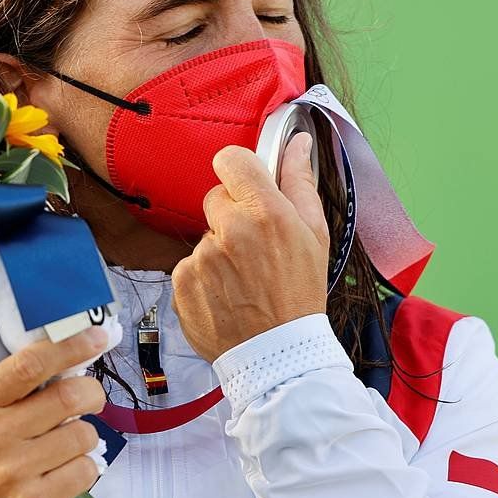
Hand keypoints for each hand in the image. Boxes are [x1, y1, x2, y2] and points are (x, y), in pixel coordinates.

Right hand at [0, 326, 110, 497]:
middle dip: (91, 393)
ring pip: (83, 433)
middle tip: (91, 398)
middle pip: (68, 395)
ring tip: (64, 447)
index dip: (70, 346)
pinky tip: (62, 474)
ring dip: (84, 437)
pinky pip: (86, 469)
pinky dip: (84, 469)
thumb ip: (14, 392)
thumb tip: (71, 359)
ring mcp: (12, 472)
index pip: (28, 364)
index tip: (96, 336)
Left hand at [171, 131, 329, 362]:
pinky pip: (189, 266)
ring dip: (219, 251)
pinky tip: (226, 295)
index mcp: (267, 213)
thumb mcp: (315, 234)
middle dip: (232, 216)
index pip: (231, 159)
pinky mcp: (182, 283)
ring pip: (205, 236)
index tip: (246, 186)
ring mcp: (202, 259)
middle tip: (254, 248)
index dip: (239, 171)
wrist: (278, 354)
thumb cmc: (301, 293)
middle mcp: (231, 231)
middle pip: (216, 198)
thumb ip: (300, 182)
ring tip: (243, 280)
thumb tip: (297, 142)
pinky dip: (203, 279)